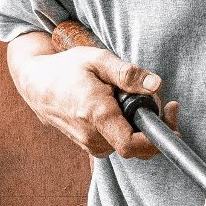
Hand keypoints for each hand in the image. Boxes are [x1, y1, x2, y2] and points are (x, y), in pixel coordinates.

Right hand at [9, 41, 164, 160]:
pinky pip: (117, 143)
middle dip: (152, 125)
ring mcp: (88, 144)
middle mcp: (91, 136)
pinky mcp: (89, 145)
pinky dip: (128, 129)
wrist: (36, 84)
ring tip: (133, 98)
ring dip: (140, 126)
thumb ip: (128, 73)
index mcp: (95, 114)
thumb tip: (156, 85)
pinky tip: (123, 108)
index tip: (170, 120)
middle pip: (136, 144)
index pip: (132, 144)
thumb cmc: (65, 69)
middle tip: (158, 99)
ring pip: (128, 144)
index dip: (157, 139)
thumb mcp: (97, 60)